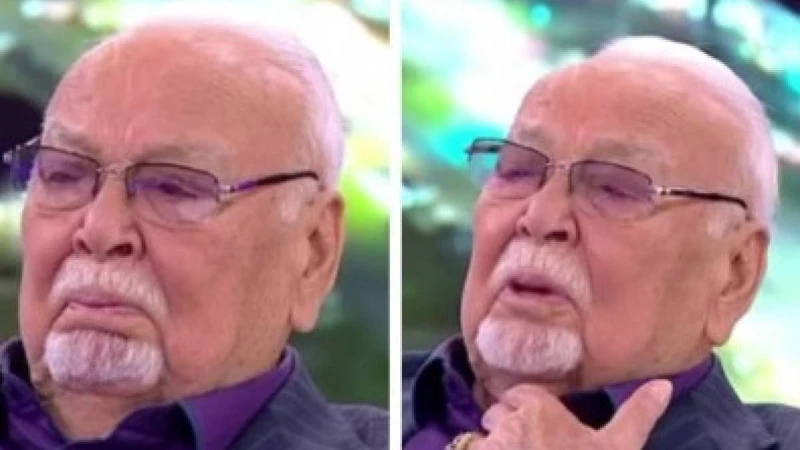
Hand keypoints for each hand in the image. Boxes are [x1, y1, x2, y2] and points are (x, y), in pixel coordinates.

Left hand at [471, 379, 671, 449]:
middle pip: (496, 415)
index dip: (526, 408)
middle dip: (505, 429)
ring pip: (480, 439)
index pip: (519, 394)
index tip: (538, 425)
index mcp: (540, 408)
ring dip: (489, 449)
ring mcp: (490, 444)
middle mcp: (508, 420)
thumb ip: (637, 415)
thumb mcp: (619, 447)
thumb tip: (664, 385)